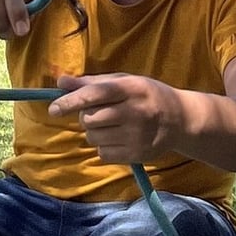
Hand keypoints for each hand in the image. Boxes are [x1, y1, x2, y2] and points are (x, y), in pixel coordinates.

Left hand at [47, 74, 181, 163]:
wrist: (181, 120)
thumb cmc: (147, 96)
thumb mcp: (124, 82)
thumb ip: (92, 82)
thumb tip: (60, 81)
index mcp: (131, 88)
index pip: (94, 94)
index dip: (71, 101)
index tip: (53, 109)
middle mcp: (135, 112)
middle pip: (89, 118)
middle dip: (86, 116)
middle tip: (100, 113)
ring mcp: (137, 135)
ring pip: (93, 137)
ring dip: (95, 132)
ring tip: (113, 125)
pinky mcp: (137, 154)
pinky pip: (102, 153)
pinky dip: (104, 147)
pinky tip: (120, 139)